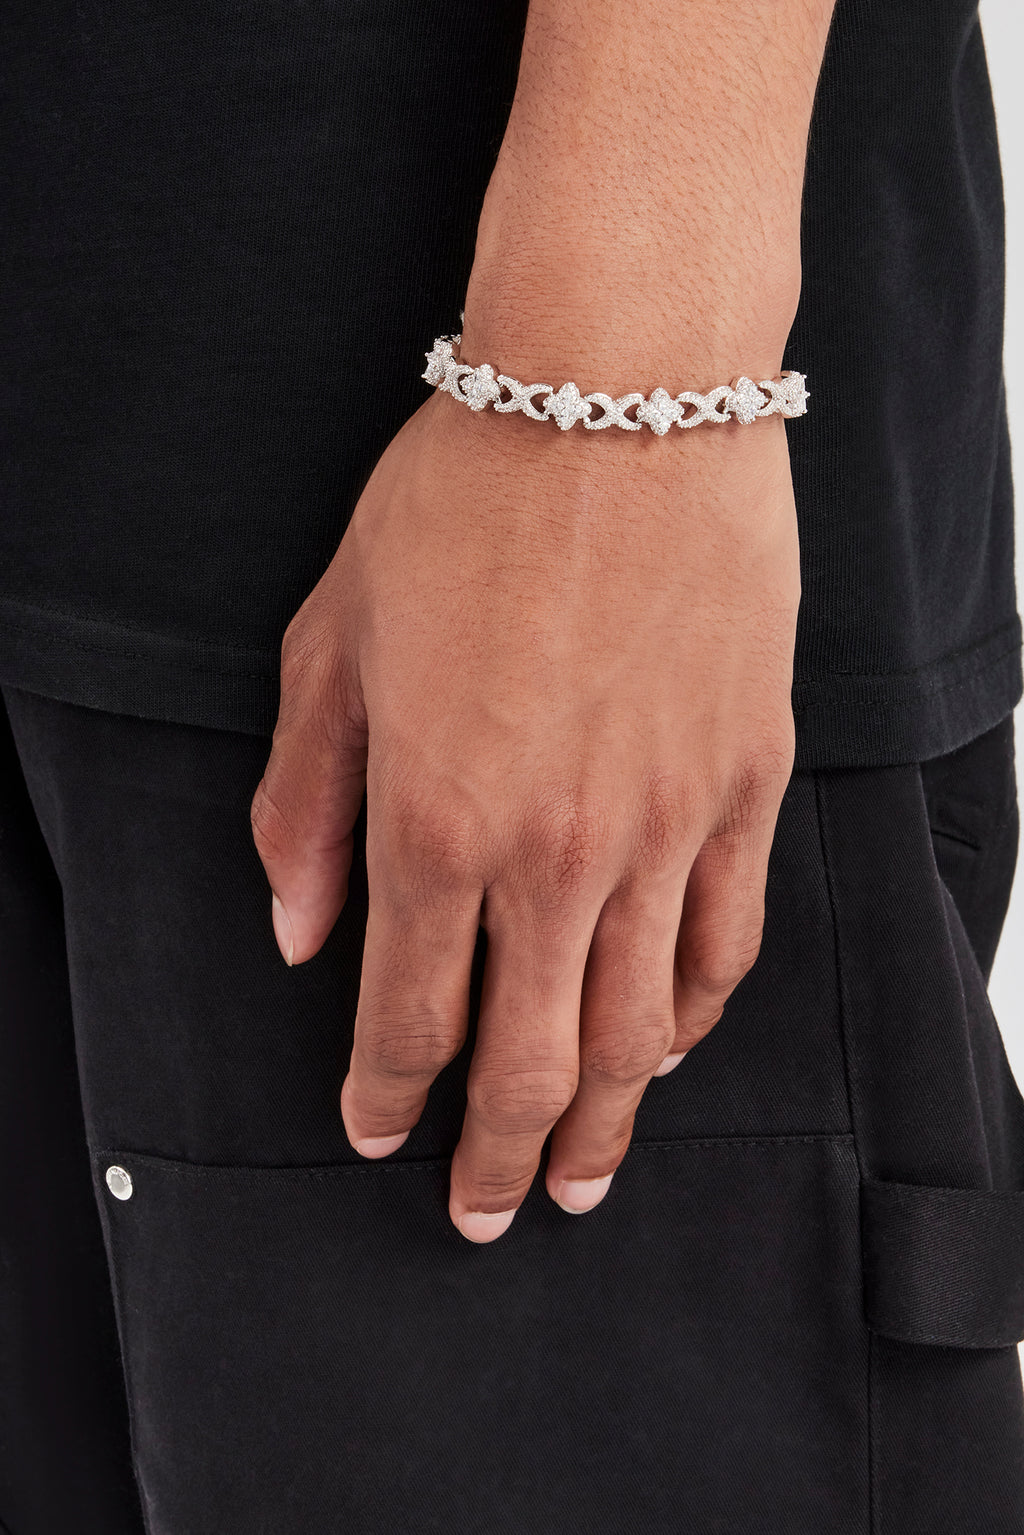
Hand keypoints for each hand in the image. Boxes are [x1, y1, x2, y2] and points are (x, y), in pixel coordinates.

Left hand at [251, 386, 799, 1240]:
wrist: (616, 396)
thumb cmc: (462, 503)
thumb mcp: (331, 642)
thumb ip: (304, 806)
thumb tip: (299, 934)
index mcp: (435, 818)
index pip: (407, 1013)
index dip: (387, 1096)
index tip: (377, 1135)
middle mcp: (555, 849)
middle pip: (534, 1060)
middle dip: (498, 1156)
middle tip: (485, 1210)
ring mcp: (666, 824)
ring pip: (642, 1029)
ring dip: (610, 1125)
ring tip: (586, 1179)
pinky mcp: (745, 783)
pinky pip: (728, 938)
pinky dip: (697, 1016)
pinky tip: (674, 1048)